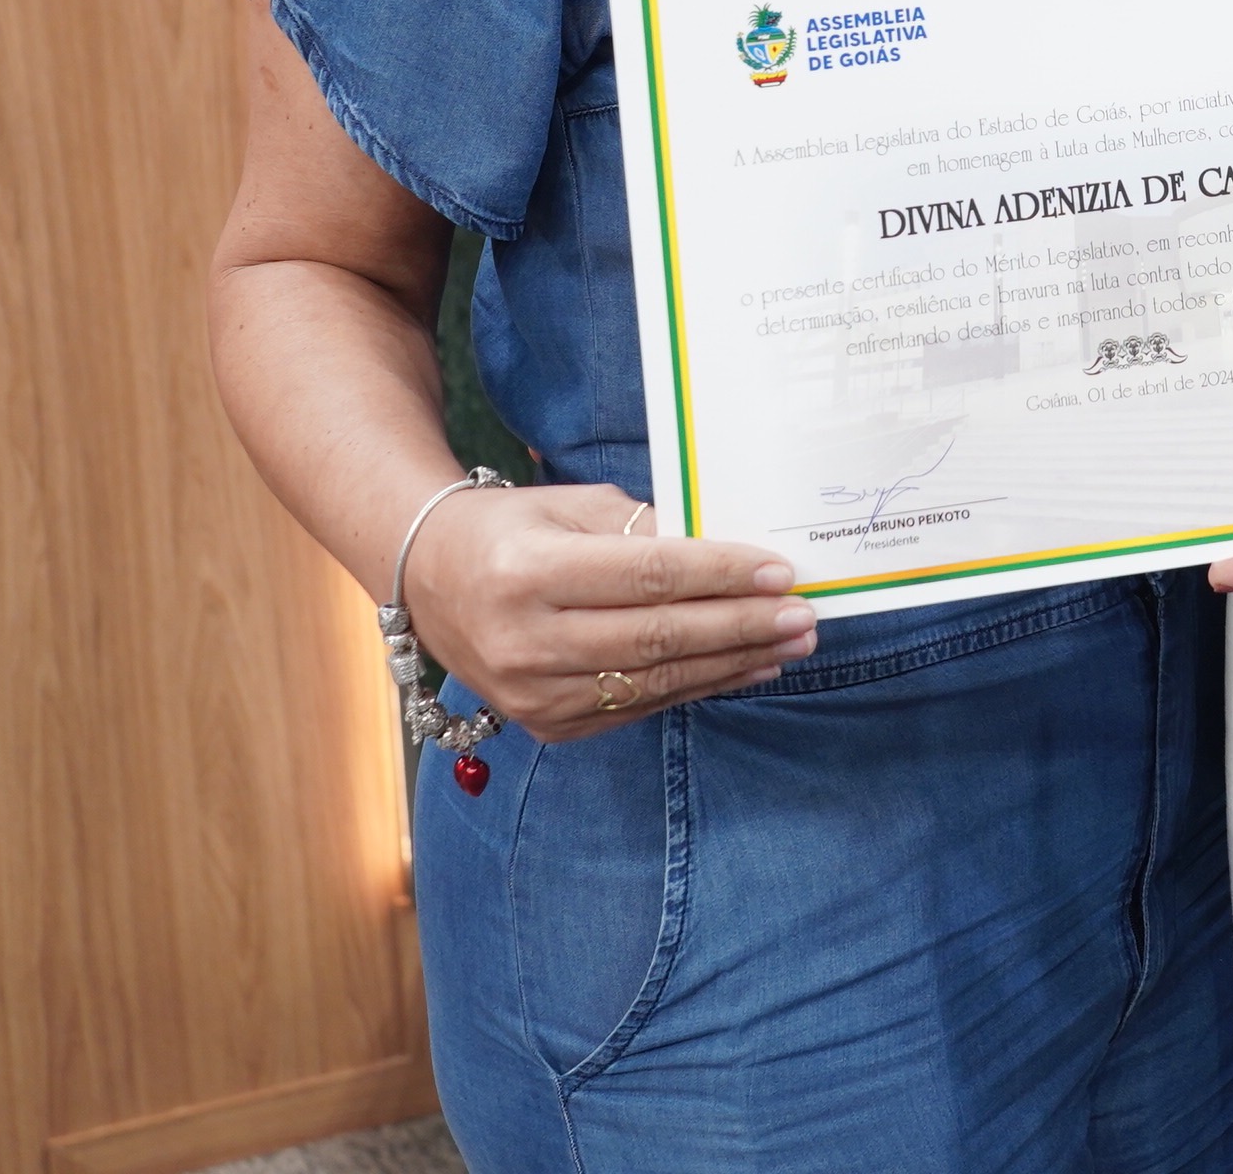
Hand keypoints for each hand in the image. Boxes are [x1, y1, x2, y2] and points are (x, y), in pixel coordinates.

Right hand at [402, 483, 813, 742]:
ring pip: (655, 679)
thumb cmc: (510, 529)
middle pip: (657, 636)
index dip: (719, 575)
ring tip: (790, 643)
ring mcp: (534, 694)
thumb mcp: (568, 506)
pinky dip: (699, 686)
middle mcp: (525, 641)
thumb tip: (730, 551)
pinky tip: (745, 668)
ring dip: (733, 663)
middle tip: (802, 615)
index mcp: (527, 573)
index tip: (779, 570)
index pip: (644, 576)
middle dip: (741, 626)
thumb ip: (643, 529)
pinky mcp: (548, 725)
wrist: (430, 580)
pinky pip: (639, 706)